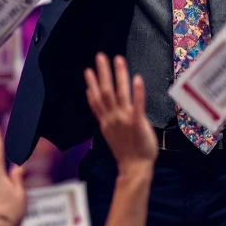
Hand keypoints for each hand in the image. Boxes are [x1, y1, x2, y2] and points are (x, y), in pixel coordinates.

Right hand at [84, 54, 157, 174]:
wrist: (135, 168)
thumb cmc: (126, 152)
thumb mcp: (112, 135)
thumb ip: (109, 121)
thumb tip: (105, 110)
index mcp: (106, 122)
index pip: (96, 100)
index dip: (92, 85)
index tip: (88, 71)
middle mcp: (112, 118)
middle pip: (105, 92)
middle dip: (102, 73)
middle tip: (100, 56)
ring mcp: (124, 120)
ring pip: (119, 94)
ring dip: (118, 75)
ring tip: (117, 59)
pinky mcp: (137, 123)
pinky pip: (137, 105)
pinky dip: (137, 92)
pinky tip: (137, 78)